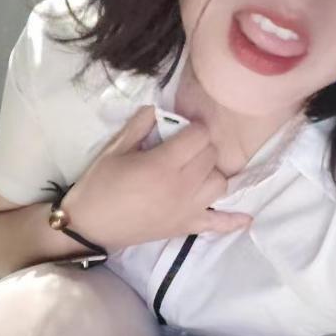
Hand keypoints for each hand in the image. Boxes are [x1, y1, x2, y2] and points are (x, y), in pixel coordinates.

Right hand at [61, 105, 253, 251]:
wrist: (90, 226)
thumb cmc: (100, 185)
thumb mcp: (115, 149)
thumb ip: (140, 125)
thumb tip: (158, 108)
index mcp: (164, 164)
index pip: (199, 137)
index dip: (194, 128)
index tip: (183, 127)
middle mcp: (182, 186)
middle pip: (212, 157)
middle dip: (202, 146)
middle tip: (184, 146)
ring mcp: (188, 209)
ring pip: (221, 184)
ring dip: (212, 172)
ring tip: (196, 169)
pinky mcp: (186, 227)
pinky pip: (217, 224)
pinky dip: (232, 221)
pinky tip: (246, 218)